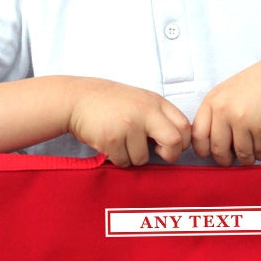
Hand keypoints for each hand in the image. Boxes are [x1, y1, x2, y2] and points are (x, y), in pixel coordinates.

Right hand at [67, 79, 191, 167]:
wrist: (76, 99)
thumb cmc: (110, 102)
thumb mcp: (139, 100)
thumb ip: (158, 116)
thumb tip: (177, 143)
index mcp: (155, 102)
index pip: (185, 126)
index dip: (183, 141)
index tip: (171, 146)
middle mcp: (144, 111)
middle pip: (174, 142)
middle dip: (170, 155)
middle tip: (159, 154)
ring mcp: (128, 125)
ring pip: (144, 158)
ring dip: (134, 157)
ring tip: (122, 143)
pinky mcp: (112, 139)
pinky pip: (124, 161)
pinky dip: (118, 159)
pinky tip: (110, 144)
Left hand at [191, 55, 260, 165]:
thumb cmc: (258, 86)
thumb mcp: (228, 93)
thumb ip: (216, 115)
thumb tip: (208, 147)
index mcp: (212, 101)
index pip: (198, 136)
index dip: (204, 149)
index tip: (212, 152)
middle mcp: (224, 110)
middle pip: (217, 150)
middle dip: (226, 159)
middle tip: (233, 158)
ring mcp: (242, 119)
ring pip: (239, 154)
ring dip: (247, 157)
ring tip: (252, 149)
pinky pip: (257, 152)